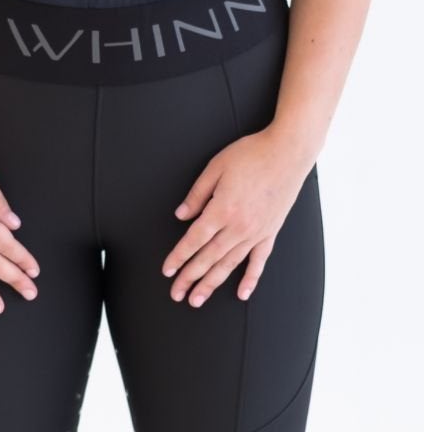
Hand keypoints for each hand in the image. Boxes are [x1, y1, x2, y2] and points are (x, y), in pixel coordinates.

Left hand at [161, 126, 315, 306]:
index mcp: (222, 209)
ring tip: (198, 299)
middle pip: (209, 258)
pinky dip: (250, 279)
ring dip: (212, 283)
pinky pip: (259, 262)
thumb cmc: (250, 155)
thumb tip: (181, 216)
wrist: (286, 153)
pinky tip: (242, 294)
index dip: (179, 257)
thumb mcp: (215, 167)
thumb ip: (197, 194)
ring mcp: (256, 233)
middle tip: (176, 294)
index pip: (194, 240)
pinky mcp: (270, 233)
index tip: (167, 271)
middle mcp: (239, 227)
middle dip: (190, 277)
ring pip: (230, 264)